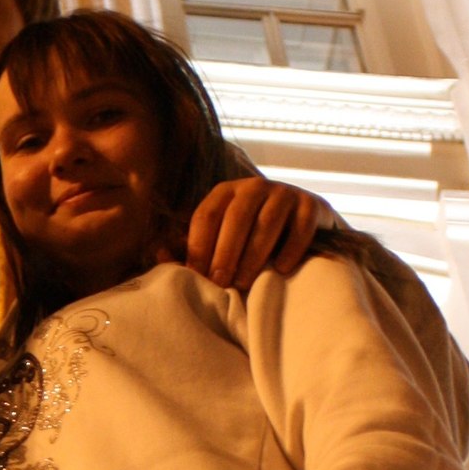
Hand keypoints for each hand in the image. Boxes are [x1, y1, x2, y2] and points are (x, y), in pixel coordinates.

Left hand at [183, 178, 334, 292]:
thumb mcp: (219, 237)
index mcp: (225, 193)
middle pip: (236, 217)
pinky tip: (280, 269)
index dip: (199, 246)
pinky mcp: (312, 205)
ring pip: (268, 221)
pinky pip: (301, 226)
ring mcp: (285, 193)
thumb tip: (157, 255)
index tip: (197, 276)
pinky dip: (290, 248)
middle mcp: (254, 187)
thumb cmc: (248, 237)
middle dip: (226, 252)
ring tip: (244, 282)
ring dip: (254, 254)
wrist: (300, 224)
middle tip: (220, 282)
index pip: (206, 215)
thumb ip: (190, 247)